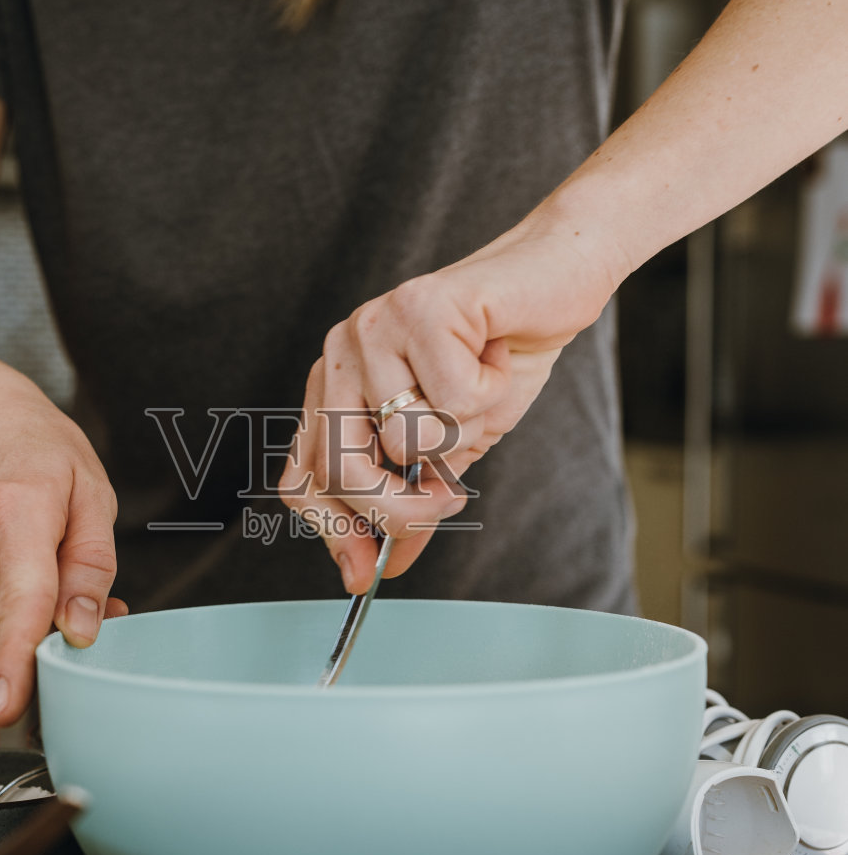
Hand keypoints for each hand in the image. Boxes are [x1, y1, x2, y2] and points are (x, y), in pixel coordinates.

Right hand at [0, 366, 126, 725]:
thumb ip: (92, 568)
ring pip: (4, 630)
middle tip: (94, 596)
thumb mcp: (93, 493)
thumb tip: (81, 634)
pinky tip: (21, 572)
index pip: (21, 600)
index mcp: (17, 511)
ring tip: (52, 566)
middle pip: (22, 624)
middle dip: (64, 630)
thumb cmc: (39, 451)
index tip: (9, 707)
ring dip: (38, 622)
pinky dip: (13, 614)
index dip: (17, 660)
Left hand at [280, 209, 625, 591]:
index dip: (335, 531)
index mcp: (334, 386)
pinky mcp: (420, 306)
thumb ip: (411, 502)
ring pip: (407, 440)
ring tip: (483, 389)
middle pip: (340, 470)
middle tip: (448, 498)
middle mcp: (340, 353)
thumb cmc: (496, 359)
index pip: (303, 478)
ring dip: (464, 434)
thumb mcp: (450, 448)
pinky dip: (491, 391)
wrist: (552, 282)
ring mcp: (373, 326)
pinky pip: (454, 399)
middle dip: (400, 509)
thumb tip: (378, 570)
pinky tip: (495, 356)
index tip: (368, 571)